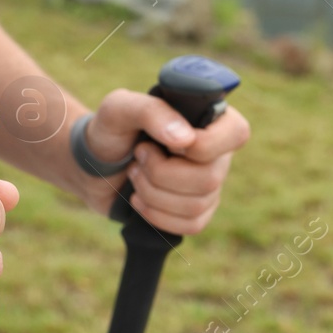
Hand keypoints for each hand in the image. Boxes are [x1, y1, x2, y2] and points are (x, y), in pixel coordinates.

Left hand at [82, 89, 249, 234]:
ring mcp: (210, 184)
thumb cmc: (111, 129)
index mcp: (210, 118)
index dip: (202, 146)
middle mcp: (218, 152)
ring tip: (135, 174)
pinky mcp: (197, 211)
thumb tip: (185, 140)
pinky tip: (140, 199)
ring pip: (197, 205)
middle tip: (139, 156)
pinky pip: (192, 225)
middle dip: (161, 173)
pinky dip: (158, 216)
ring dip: (153, 193)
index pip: (237, 133)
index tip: (167, 143)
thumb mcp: (120, 108)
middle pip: (210, 178)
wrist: (95, 165)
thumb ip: (152, 112)